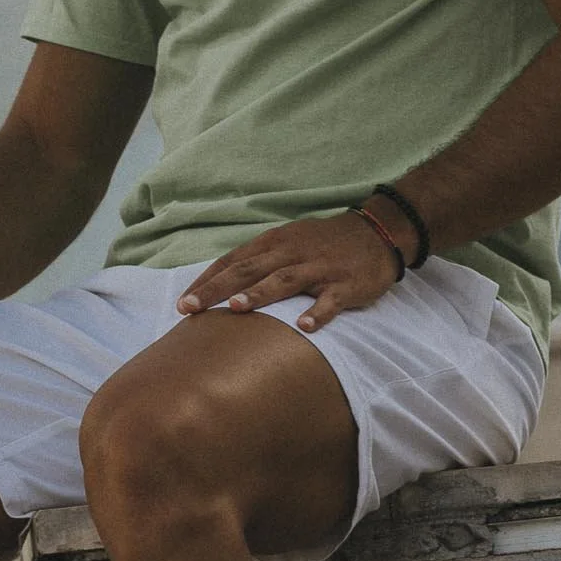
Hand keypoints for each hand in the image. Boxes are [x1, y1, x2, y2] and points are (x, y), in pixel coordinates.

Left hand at [176, 211, 401, 332]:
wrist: (377, 233)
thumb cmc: (323, 243)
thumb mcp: (287, 242)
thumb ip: (257, 261)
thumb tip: (220, 284)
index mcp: (274, 243)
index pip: (233, 262)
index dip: (207, 281)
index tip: (183, 303)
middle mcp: (291, 253)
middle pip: (248, 270)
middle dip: (217, 289)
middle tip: (191, 308)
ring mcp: (319, 268)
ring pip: (283, 280)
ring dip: (258, 294)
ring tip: (235, 308)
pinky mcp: (345, 284)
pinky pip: (330, 300)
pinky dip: (317, 313)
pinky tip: (304, 328)